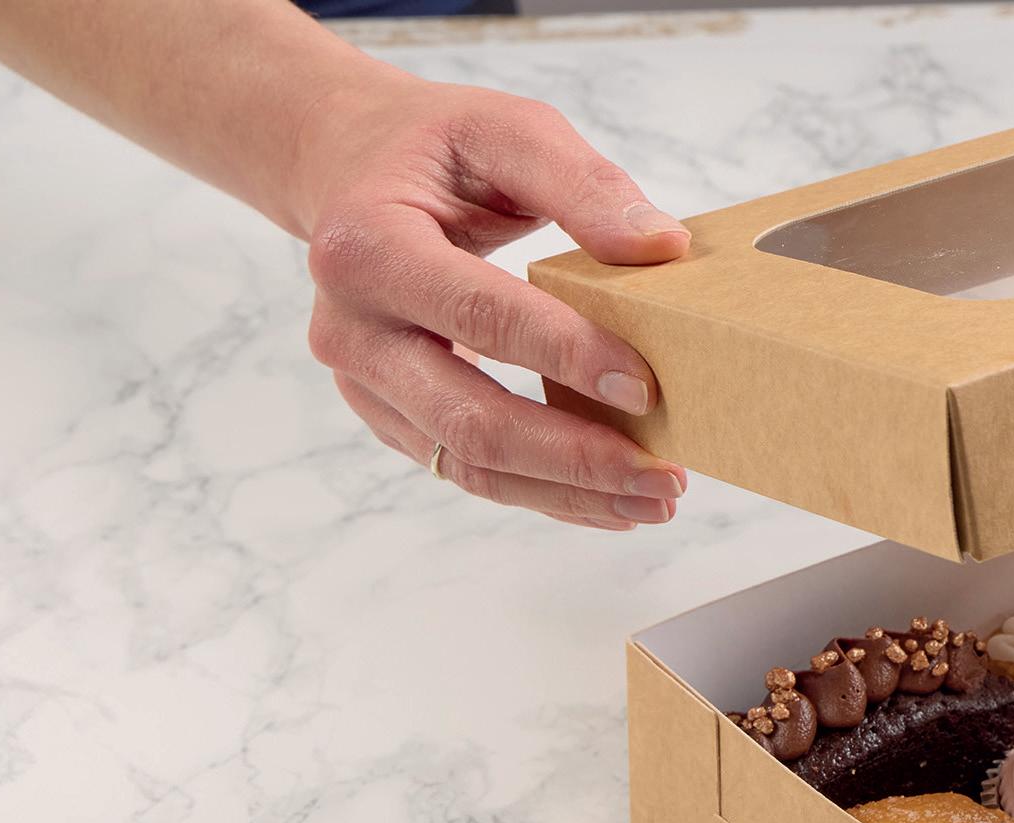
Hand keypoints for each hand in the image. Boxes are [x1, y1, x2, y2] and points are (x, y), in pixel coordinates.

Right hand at [301, 68, 689, 530]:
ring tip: (649, 501)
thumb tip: (662, 250)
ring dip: (564, 493)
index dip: (566, 356)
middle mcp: (350, 329)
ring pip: (467, 463)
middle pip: (469, 421)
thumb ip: (582, 185)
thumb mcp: (505, 129)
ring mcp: (362, 382)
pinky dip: (538, 489)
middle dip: (575, 458)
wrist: (350, 177)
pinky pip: (463, 467)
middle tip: (663, 478)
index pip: (480, 316)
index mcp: (366, 247)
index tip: (646, 389)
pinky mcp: (385, 412)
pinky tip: (601, 496)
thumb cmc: (432, 150)